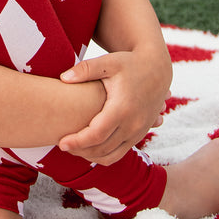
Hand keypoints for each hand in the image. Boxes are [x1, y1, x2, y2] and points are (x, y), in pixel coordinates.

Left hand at [56, 51, 169, 165]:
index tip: (61, 143)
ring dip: (91, 156)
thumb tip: (63, 78)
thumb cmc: (129, 63)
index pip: (96, 135)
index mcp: (122, 108)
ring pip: (112, 155)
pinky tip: (89, 148)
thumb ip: (85, 70)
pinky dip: (104, 156)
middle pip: (102, 148)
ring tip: (74, 148)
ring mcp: (138, 131)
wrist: (157, 68)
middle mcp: (132, 124)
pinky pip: (120, 153)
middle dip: (80, 150)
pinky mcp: (141, 134)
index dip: (77, 141)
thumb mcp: (108, 62)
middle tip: (63, 146)